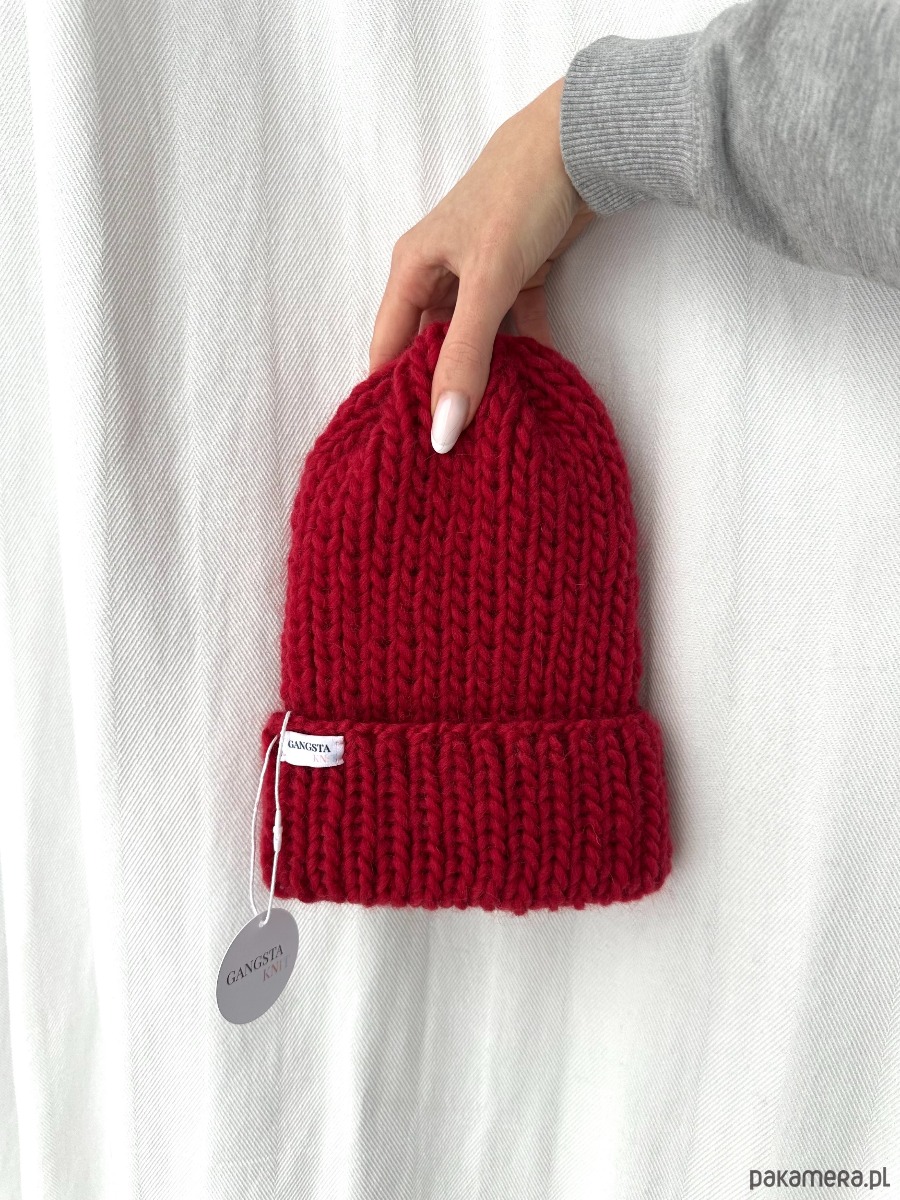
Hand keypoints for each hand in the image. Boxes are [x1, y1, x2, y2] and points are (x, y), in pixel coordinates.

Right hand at [369, 77, 594, 452]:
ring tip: (492, 429)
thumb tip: (443, 429)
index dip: (392, 396)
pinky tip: (535, 390)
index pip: (388, 347)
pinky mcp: (520, 277)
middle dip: (442, 392)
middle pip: (431, 348)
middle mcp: (440, 274)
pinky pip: (515, 329)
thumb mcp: (487, 282)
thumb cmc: (520, 197)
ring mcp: (482, 277)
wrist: (586, 141)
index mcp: (412, 270)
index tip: (406, 448)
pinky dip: (525, 355)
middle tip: (453, 449)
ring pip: (476, 342)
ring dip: (487, 378)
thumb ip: (465, 356)